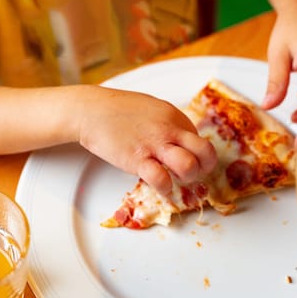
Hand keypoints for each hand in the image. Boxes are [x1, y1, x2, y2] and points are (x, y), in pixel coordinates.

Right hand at [77, 86, 216, 194]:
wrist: (91, 111)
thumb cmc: (118, 110)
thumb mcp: (152, 109)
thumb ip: (168, 124)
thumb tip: (178, 140)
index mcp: (176, 117)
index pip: (200, 140)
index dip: (197, 155)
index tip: (188, 161)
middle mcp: (171, 130)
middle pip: (205, 151)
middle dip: (204, 167)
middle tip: (192, 173)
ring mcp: (155, 145)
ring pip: (189, 166)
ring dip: (187, 178)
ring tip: (175, 179)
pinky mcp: (138, 159)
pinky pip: (161, 179)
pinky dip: (165, 188)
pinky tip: (160, 186)